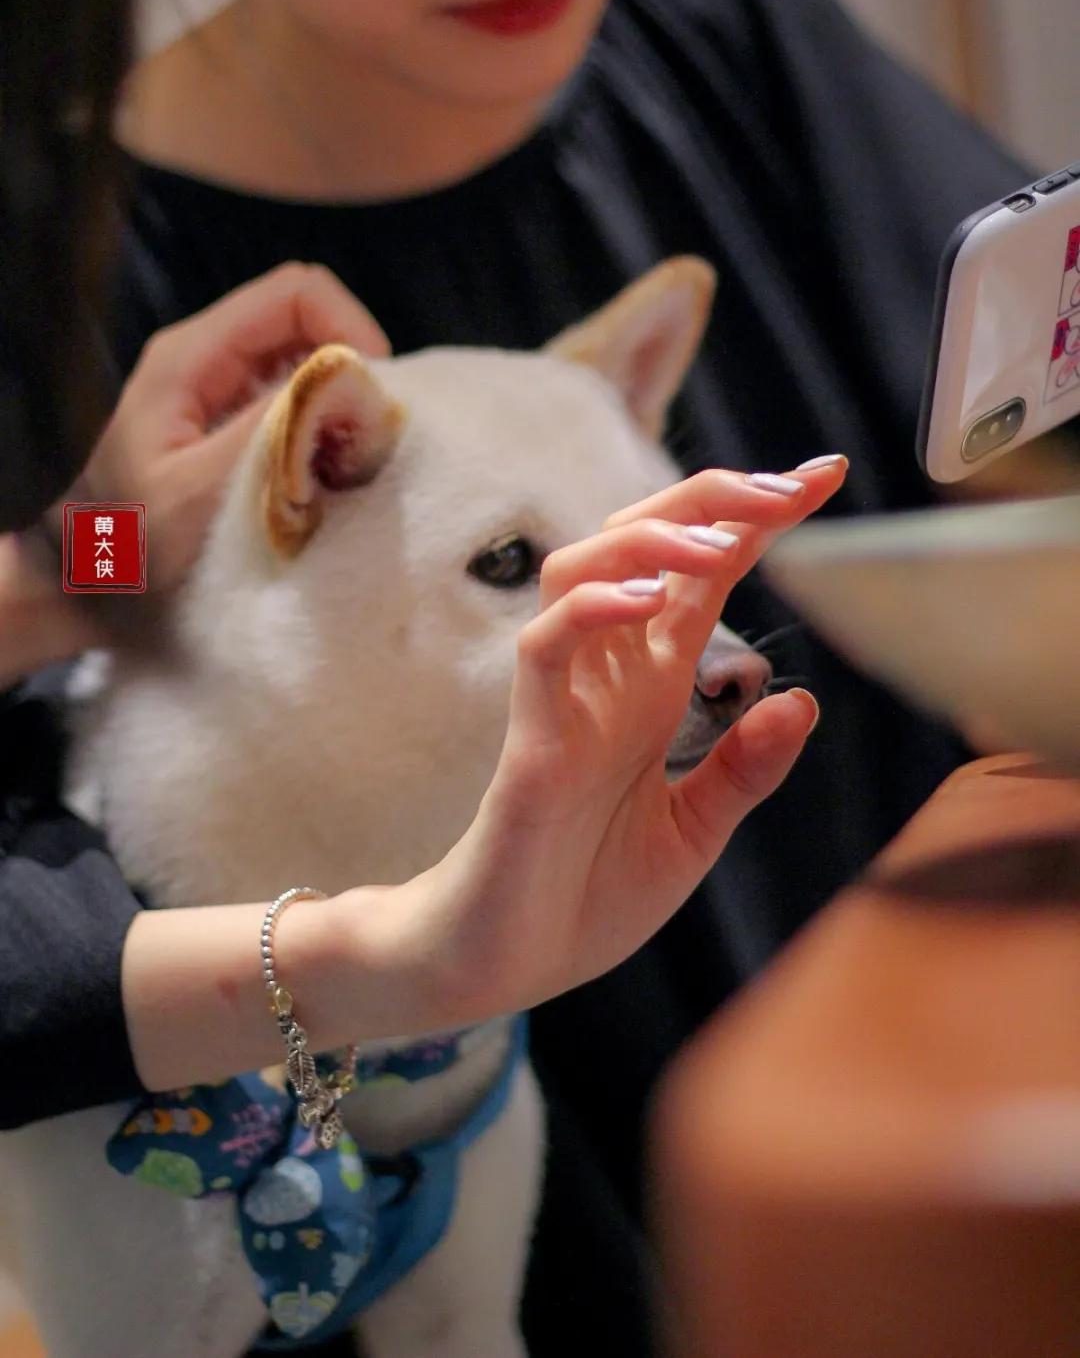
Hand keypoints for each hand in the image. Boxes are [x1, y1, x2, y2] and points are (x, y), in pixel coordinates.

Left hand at [54, 263, 388, 591]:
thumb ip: (268, 432)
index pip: (294, 293)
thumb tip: (343, 385)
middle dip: (350, 374)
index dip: (349, 329)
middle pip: (307, 324)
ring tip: (347, 465)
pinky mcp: (231, 425)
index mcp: (192, 355)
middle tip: (368, 440)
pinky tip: (323, 480)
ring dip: (339, 408)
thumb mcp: (196, 493)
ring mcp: (220, 390)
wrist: (82, 586)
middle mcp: (208, 358)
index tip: (377, 397)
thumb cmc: (126, 546)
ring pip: (306, 366)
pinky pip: (293, 405)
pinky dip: (322, 434)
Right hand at [423, 458, 845, 1021]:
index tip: (823, 474)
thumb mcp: (694, 833)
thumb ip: (743, 769)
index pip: (704, 575)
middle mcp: (609, 675)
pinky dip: (590, 610)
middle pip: (643, 542)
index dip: (756, 518)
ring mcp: (565, 698)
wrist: (506, 967)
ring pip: (582, 567)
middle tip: (784, 487)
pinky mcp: (531, 739)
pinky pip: (545, 646)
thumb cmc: (585, 897)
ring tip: (718, 543)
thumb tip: (804, 700)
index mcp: (652, 687)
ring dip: (651, 541)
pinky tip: (644, 604)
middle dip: (710, 498)